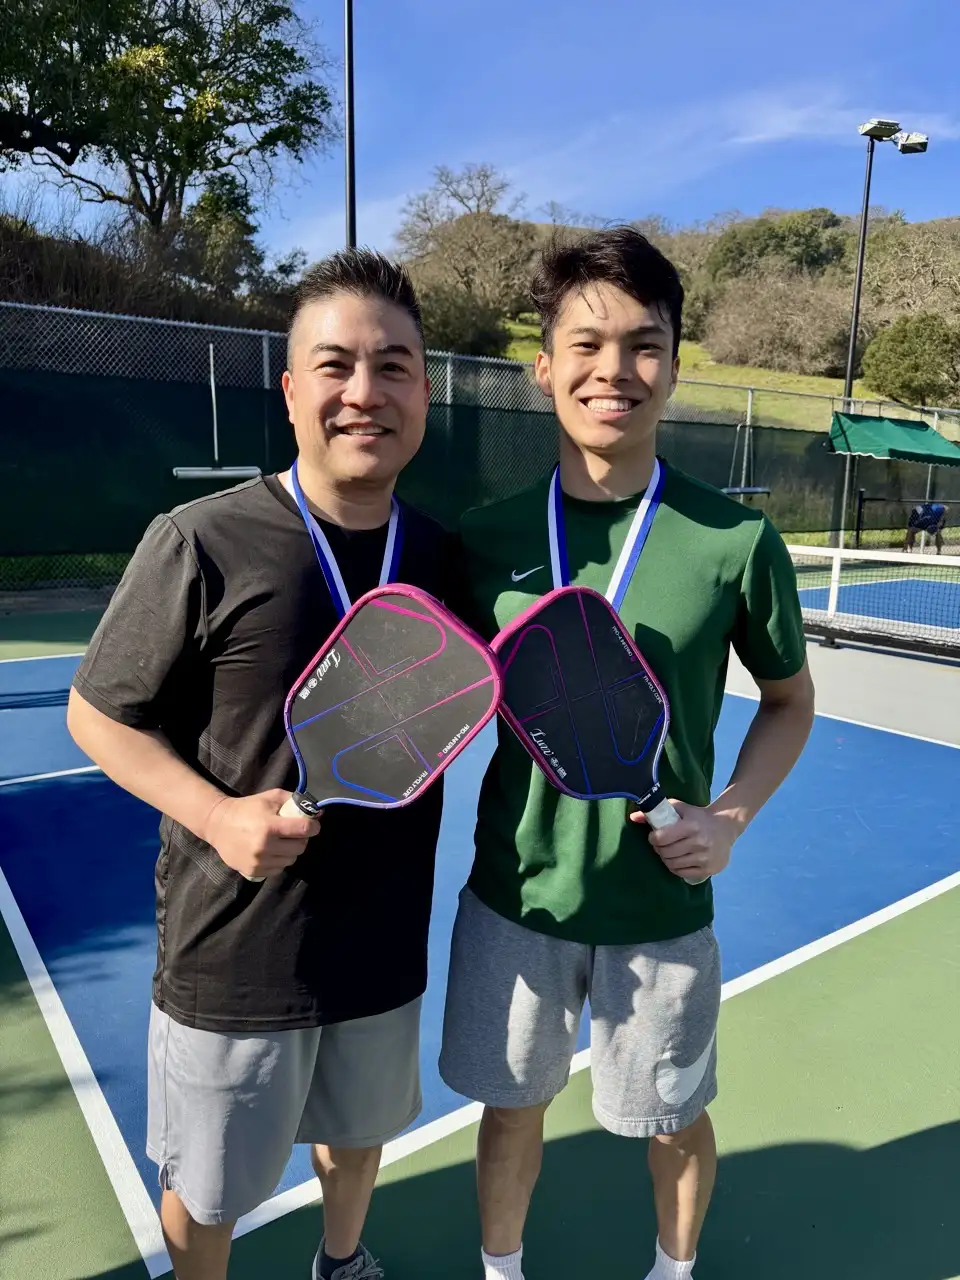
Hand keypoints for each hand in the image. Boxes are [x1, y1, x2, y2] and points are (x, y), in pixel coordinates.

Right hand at [203, 789, 320, 879]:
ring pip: (291, 860)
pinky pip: (278, 869)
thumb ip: (294, 801)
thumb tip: (317, 811)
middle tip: (294, 833)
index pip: (304, 830)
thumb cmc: (247, 808)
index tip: (313, 825)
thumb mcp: (270, 797)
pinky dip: (279, 861)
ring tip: (282, 842)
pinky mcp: (253, 871)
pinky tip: (272, 852)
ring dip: (290, 851)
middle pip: (300, 848)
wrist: (218, 825)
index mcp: (269, 826)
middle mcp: (264, 846)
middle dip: (301, 839)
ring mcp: (258, 861)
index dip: (313, 826)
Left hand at [630, 801, 740, 881]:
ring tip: (668, 852)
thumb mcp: (680, 809)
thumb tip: (633, 817)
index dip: (653, 838)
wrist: (726, 827)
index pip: (662, 837)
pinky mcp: (709, 869)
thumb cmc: (698, 817)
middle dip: (658, 849)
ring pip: (673, 864)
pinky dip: (675, 868)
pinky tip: (677, 860)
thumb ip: (657, 811)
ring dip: (666, 859)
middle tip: (660, 845)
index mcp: (691, 826)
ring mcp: (705, 857)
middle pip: (666, 852)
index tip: (654, 836)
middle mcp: (699, 842)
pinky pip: (682, 873)